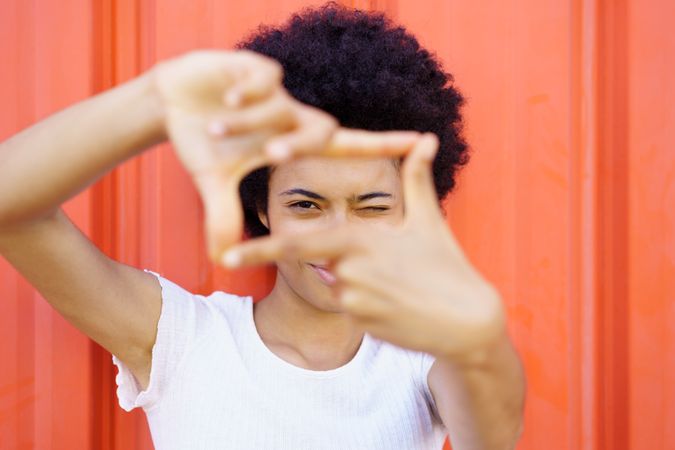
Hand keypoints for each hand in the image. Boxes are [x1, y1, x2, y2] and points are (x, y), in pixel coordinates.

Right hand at [151, 50, 418, 258]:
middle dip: (296, 145)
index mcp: (290, 140)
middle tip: (269, 156)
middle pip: (319, 129)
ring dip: (247, 121)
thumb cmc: (201, 140)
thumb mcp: (213, 180)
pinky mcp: (252, 65)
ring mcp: (273, 89)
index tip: (423, 141)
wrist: (171, 103)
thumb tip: (220, 259)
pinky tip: (222, 100)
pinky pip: (261, 79)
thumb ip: (223, 215)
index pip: (347, 144)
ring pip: (279, 105)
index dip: (382, 145)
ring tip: (216, 126)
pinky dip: (243, 93)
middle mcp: (290, 114)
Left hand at [223, 134, 506, 360]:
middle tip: (301, 264)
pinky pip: (347, 307)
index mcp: (360, 238)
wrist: (467, 321)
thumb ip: (416, 178)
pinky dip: (362, 302)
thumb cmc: (447, 265)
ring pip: (332, 285)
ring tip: (394, 283)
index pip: (300, 244)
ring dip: (351, 282)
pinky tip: (394, 303)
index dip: (262, 249)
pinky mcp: (360, 323)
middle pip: (316, 264)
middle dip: (314, 265)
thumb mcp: (428, 219)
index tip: (227, 256)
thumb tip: (427, 138)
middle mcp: (350, 269)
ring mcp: (354, 300)